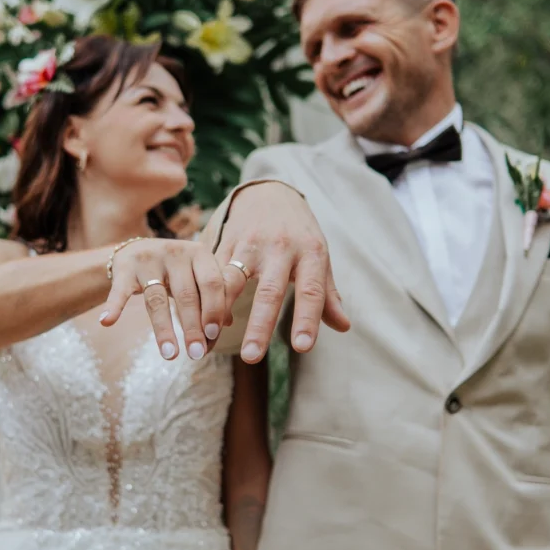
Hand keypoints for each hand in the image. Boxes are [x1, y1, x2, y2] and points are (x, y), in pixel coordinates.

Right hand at [99, 238, 225, 360]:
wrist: (135, 250)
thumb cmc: (175, 271)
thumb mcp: (196, 276)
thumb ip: (212, 297)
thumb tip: (228, 324)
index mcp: (200, 253)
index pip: (212, 283)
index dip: (215, 309)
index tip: (214, 335)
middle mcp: (176, 253)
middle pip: (186, 295)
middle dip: (193, 327)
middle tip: (197, 354)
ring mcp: (149, 259)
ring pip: (157, 299)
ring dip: (164, 330)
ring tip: (170, 355)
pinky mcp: (125, 269)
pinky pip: (120, 291)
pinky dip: (113, 305)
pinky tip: (107, 322)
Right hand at [215, 182, 349, 362]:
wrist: (270, 193)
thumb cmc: (300, 233)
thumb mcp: (319, 257)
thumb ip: (327, 294)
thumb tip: (343, 327)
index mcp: (310, 253)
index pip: (312, 291)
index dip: (307, 319)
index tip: (301, 348)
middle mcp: (281, 247)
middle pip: (269, 291)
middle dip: (260, 325)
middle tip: (252, 357)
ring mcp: (250, 243)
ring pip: (234, 280)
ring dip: (222, 312)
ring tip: (212, 341)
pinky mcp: (226, 240)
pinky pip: (214, 272)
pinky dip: (209, 298)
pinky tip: (206, 322)